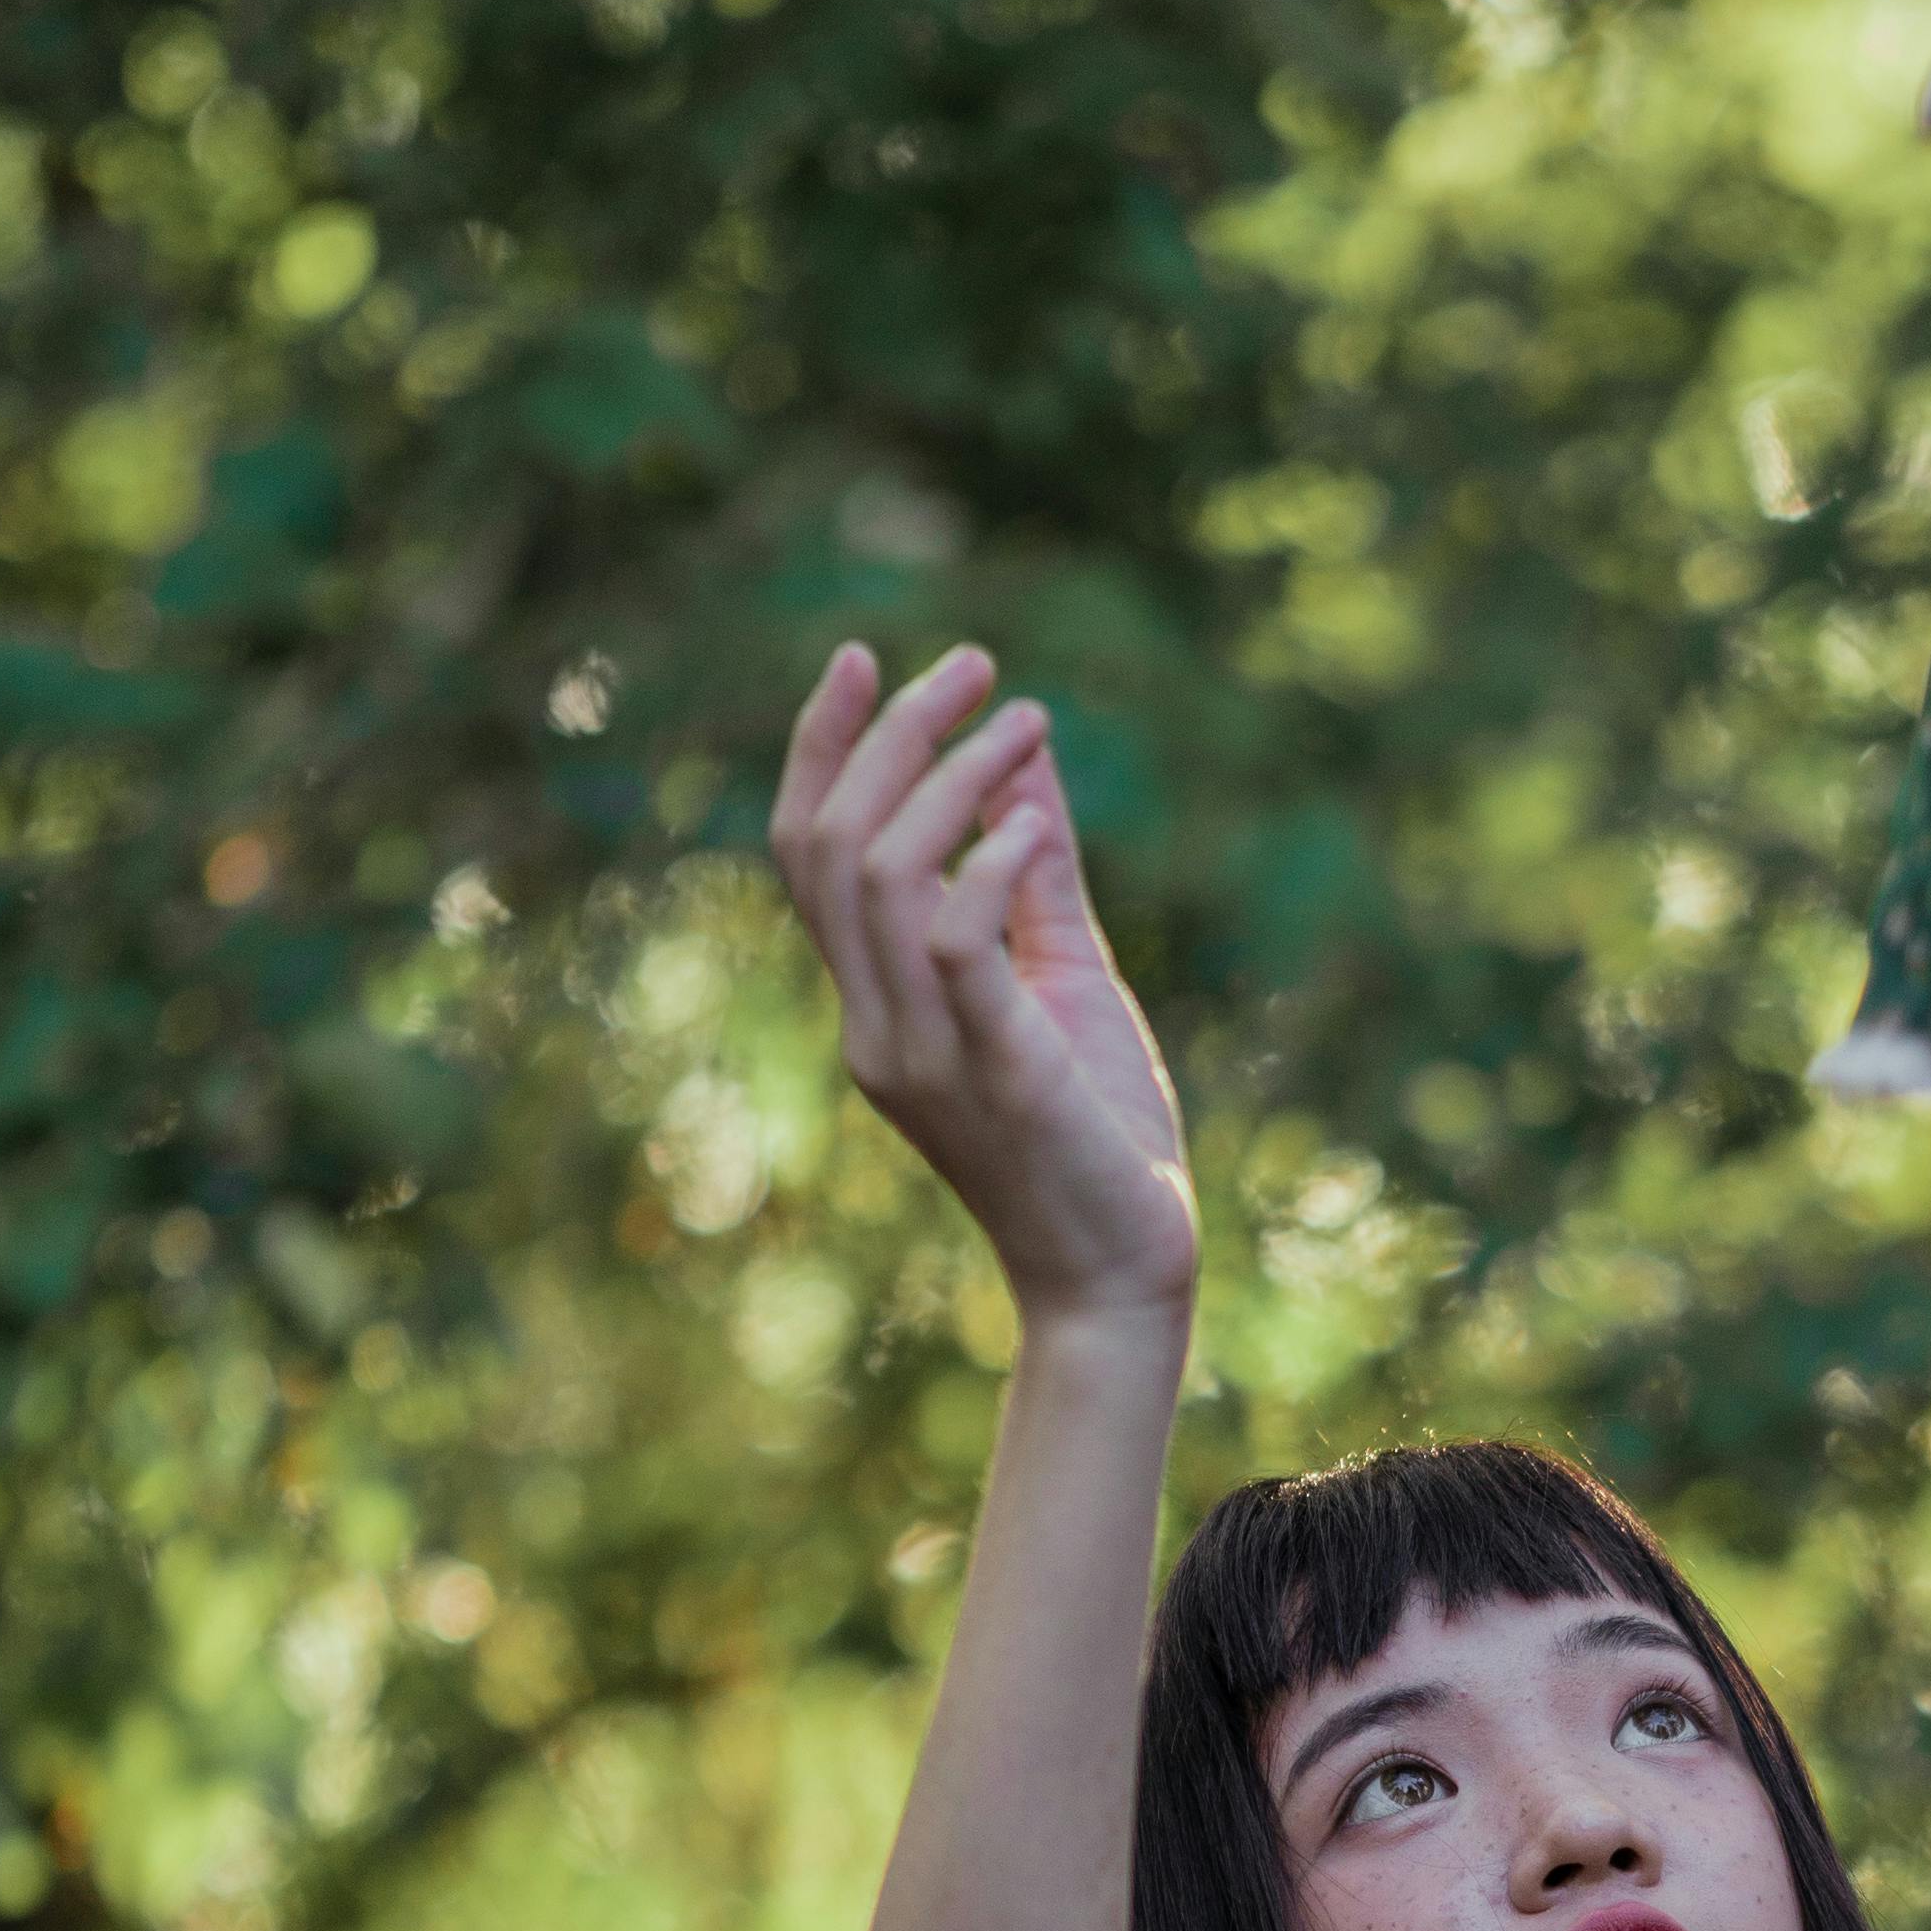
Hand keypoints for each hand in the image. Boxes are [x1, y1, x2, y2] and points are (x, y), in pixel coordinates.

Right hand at [769, 645, 1197, 1342]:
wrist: (1123, 1275)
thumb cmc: (1098, 1135)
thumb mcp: (1063, 978)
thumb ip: (1035, 873)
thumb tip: (1027, 757)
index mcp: (875, 1000)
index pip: (807, 853)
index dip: (819, 748)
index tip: (860, 656)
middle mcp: (874, 1024)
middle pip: (832, 844)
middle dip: (891, 734)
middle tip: (972, 665)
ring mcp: (922, 1052)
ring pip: (882, 876)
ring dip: (950, 780)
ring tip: (1023, 722)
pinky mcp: (991, 1070)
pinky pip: (955, 943)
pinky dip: (990, 865)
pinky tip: (1035, 824)